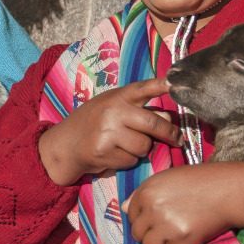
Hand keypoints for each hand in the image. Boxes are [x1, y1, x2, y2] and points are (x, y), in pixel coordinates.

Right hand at [38, 77, 183, 185]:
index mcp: (117, 96)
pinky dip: (128, 160)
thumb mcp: (113, 109)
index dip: (159, 85)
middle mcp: (113, 111)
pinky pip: (132, 160)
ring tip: (126, 145)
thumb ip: (138, 110)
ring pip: (145, 145)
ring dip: (142, 149)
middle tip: (177, 139)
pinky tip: (115, 154)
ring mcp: (108, 132)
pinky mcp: (104, 151)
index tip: (174, 83)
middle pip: (154, 123)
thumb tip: (168, 120)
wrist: (65, 144)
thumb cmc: (94, 124)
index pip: (142, 88)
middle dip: (170, 134)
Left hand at [123, 162, 243, 243]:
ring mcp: (166, 225)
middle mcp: (152, 208)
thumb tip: (122, 208)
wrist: (228, 190)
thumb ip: (142, 193)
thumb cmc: (199, 181)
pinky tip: (192, 234)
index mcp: (147, 191)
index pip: (130, 214)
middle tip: (169, 228)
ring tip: (178, 233)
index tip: (158, 217)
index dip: (144, 218)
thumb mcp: (167, 179)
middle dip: (151, 233)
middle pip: (138, 233)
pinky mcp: (181, 239)